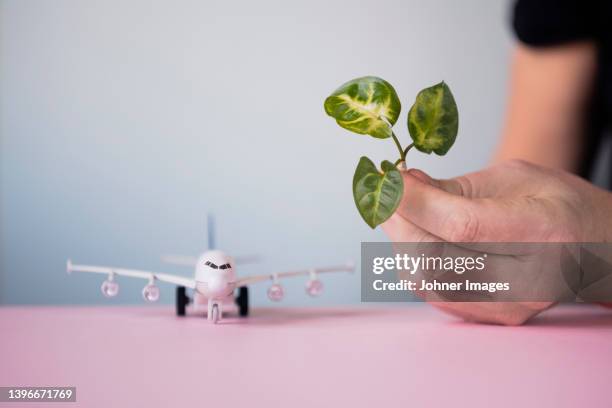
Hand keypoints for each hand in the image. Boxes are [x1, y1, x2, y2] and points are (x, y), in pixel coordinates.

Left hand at [382, 160, 611, 324]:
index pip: (463, 226)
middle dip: (399, 220)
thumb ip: (455, 186)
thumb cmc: (555, 205)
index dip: (416, 203)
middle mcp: (527, 279)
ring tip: (403, 212)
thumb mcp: (513, 177)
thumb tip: (404, 184)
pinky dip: (412, 261)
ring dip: (401, 241)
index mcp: (542, 231)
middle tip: (388, 194)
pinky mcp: (489, 317)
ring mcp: (508, 306)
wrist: (589, 248)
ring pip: (425, 279)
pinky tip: (416, 236)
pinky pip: (431, 292)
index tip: (390, 180)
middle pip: (436, 258)